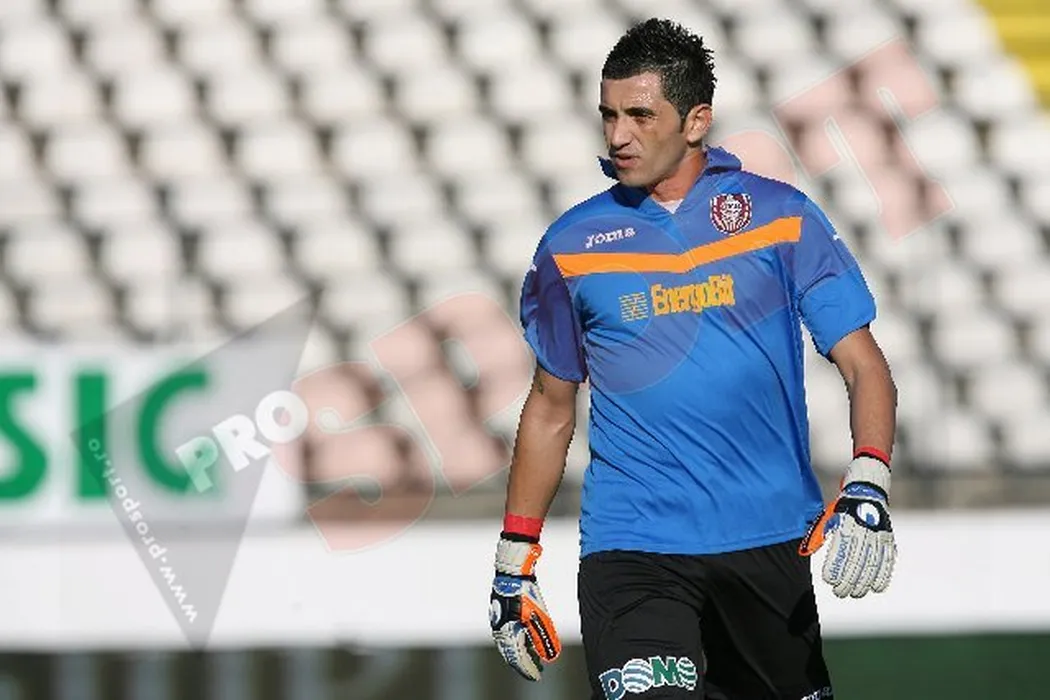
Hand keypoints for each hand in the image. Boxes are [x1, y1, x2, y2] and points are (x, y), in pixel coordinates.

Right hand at [489, 534, 561, 680]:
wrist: (512, 567)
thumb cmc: (523, 590)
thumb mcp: (537, 614)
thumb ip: (542, 635)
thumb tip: (550, 656)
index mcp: (506, 631)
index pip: (517, 658)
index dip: (528, 669)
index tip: (537, 676)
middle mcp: (500, 628)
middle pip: (512, 653)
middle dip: (525, 663)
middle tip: (537, 670)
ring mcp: (500, 619)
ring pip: (510, 643)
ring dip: (523, 652)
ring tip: (535, 657)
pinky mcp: (503, 611)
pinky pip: (510, 632)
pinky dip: (519, 639)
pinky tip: (528, 638)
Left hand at [800, 456, 896, 598]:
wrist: (869, 487)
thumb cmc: (843, 505)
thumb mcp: (829, 516)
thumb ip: (820, 534)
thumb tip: (806, 552)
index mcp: (847, 523)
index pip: (842, 550)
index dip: (836, 567)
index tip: (829, 580)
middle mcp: (864, 529)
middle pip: (857, 560)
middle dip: (848, 580)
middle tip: (839, 592)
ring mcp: (878, 534)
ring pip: (873, 563)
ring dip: (864, 582)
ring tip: (855, 594)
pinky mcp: (888, 538)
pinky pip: (888, 560)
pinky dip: (883, 575)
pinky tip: (876, 588)